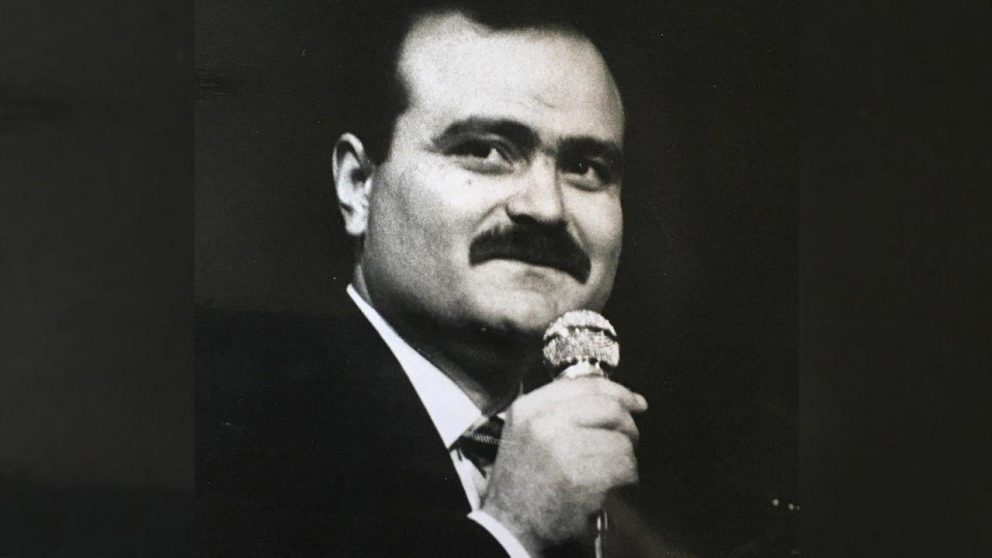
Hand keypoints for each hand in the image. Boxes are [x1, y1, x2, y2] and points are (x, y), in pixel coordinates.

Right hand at [479, 376, 647, 554]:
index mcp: (530, 408)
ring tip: (609, 472)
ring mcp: (563, 450)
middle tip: (629, 440)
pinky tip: (609, 488)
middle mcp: (544, 423)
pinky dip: (625, 480)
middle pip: (609, 409)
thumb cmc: (523, 479)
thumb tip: (616, 399)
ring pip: (620, 441)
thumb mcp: (527, 430)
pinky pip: (624, 468)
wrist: (510, 525)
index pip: (586, 385)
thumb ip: (560, 409)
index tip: (635, 403)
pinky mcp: (581, 478)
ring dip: (624, 458)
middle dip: (628, 425)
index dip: (619, 392)